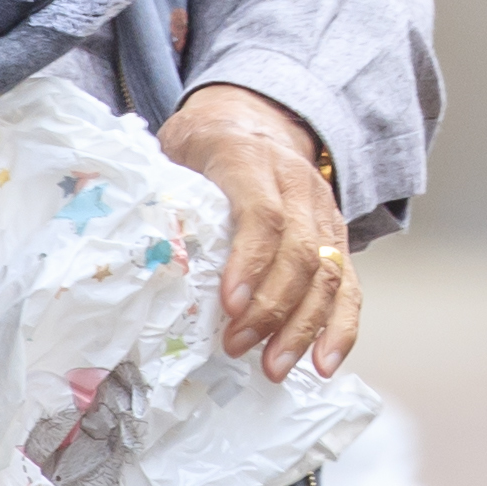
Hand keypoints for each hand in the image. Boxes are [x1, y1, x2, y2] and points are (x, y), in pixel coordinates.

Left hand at [158, 83, 356, 380]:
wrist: (256, 118)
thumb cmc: (202, 144)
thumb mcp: (172, 151)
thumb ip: (161, 192)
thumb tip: (136, 247)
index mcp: (249, 158)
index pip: (262, 214)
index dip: (250, 263)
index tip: (229, 305)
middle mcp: (297, 185)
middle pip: (300, 253)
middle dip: (272, 309)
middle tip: (239, 347)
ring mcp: (323, 213)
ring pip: (329, 275)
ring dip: (303, 328)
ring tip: (275, 367)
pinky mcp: (336, 238)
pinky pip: (350, 286)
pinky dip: (340, 328)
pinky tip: (323, 362)